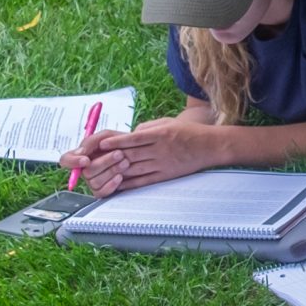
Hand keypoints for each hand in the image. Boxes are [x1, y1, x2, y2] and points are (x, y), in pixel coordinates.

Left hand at [58, 118, 217, 196]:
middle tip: (95, 159)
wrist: (210, 146)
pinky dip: (129, 183)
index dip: (117, 142)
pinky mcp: (165, 175)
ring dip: (117, 171)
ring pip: (135, 169)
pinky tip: (117, 183)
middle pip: (131, 154)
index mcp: (160, 134)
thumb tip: (129, 134)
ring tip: (102, 172)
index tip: (103, 143)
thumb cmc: (188, 131)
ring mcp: (162, 163)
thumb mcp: (168, 122)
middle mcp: (160, 149)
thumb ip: (148, 128)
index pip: (134, 138)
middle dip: (112, 157)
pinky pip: (144, 180)